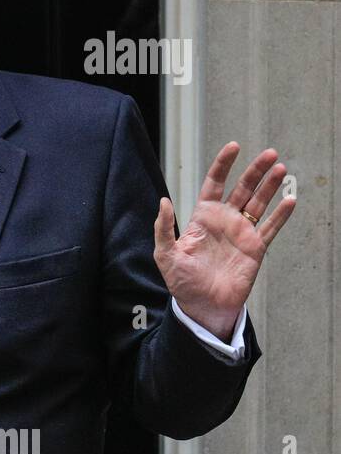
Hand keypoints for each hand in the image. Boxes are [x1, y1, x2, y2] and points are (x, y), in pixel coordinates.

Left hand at [154, 142, 295, 341]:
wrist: (203, 306)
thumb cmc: (182, 281)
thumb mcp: (165, 254)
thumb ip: (163, 227)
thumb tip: (163, 201)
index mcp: (202, 217)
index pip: (214, 184)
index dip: (223, 165)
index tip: (234, 147)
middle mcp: (224, 221)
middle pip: (242, 188)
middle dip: (255, 171)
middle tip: (270, 153)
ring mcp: (241, 233)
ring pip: (259, 203)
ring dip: (270, 186)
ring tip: (281, 169)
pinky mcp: (255, 248)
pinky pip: (271, 228)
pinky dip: (281, 215)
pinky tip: (290, 199)